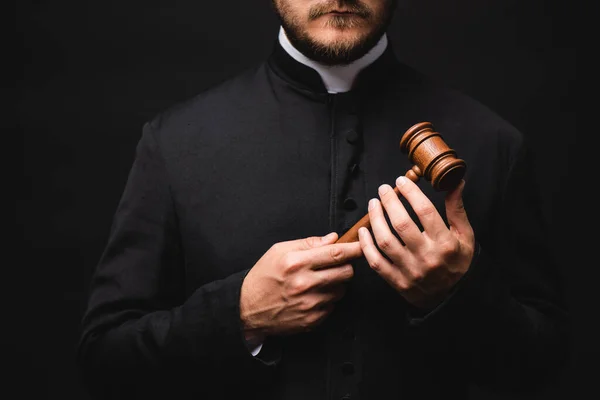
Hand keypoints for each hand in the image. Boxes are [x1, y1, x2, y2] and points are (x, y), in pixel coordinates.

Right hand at [240, 232, 361, 339]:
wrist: (247, 309)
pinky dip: (326, 299)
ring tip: (318, 282)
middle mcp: (304, 283)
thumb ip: (308, 243)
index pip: (335, 253)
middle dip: (345, 266)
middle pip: (346, 272)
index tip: (362, 245)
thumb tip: (332, 238)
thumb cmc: (263, 277)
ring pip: (342, 290)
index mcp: (296, 262)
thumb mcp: (279, 251)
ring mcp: (309, 304)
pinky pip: (332, 306)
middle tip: (335, 265)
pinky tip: (311, 296)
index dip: (354, 248)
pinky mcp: (312, 319)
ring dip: (336, 284)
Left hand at [358, 177, 474, 309]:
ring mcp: (410, 271)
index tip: (402, 181)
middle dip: (389, 202)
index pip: (425, 211)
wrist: (452, 298)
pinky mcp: (397, 282)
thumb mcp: (465, 236)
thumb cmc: (458, 262)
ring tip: (373, 204)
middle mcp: (427, 257)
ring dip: (376, 219)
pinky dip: (366, 245)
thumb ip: (457, 209)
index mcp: (446, 244)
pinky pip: (376, 262)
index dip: (411, 192)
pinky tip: (364, 230)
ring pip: (385, 241)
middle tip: (383, 189)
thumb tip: (454, 182)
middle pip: (401, 224)